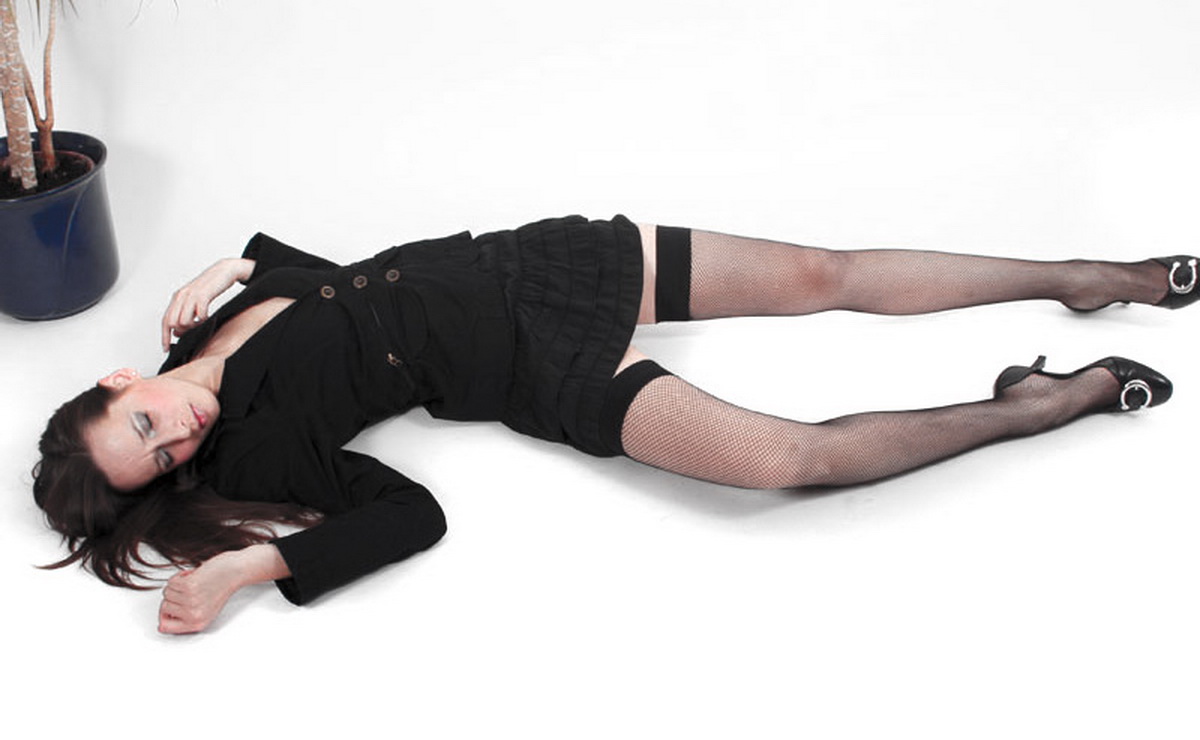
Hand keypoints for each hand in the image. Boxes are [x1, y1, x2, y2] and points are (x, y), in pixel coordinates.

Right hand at [157, 545, 288, 634]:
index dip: (163, 616)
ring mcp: (191, 600)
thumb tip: (163, 623)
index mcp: (197, 623)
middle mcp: (193, 615)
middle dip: (173, 596)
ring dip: (178, 585)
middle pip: (164, 607)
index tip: (168, 608)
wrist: (235, 571)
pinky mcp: (189, 586)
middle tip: (188, 591)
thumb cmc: (222, 587)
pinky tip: (194, 575)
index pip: (165, 627)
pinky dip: (180, 575)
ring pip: (166, 593)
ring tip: (194, 583)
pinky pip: (171, 582)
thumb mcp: (206, 611)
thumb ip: (186, 618)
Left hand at [161, 258, 254, 350]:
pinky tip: (207, 315)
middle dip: (182, 331)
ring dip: (193, 326)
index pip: (165, 320)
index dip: (164, 336)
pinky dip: (203, 319)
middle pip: (172, 323)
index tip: (166, 348)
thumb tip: (178, 331)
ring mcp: (191, 295)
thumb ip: (185, 313)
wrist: (224, 271)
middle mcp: (181, 296)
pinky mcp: (202, 295)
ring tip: (201, 321)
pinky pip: (199, 315)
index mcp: (177, 297)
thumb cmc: (210, 286)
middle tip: (193, 329)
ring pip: (183, 322)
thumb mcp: (194, 299)